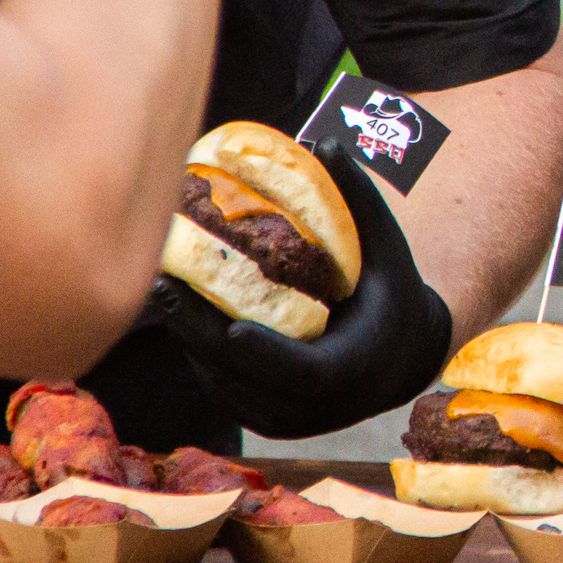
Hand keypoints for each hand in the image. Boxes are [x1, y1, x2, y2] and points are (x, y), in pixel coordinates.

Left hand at [151, 139, 453, 439]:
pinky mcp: (261, 420)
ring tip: (161, 287)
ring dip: (190, 336)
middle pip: (245, 376)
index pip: (302, 373)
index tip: (233, 329)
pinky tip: (178, 306)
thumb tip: (324, 141)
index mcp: (351, 371)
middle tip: (165, 284)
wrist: (400, 357)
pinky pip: (219, 383)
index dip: (266, 354)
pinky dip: (199, 348)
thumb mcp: (386, 246)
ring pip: (222, 381)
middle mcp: (314, 409)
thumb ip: (357, 198)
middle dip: (199, 330)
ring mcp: (284, 421)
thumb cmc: (391, 292)